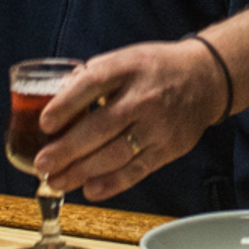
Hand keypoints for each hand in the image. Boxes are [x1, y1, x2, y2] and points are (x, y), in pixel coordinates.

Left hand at [33, 39, 227, 203]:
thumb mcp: (126, 58)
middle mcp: (145, 97)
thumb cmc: (156, 68)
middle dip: (68, 149)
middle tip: (42, 163)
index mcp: (129, 68)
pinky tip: (90, 190)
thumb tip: (55, 98)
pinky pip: (137, 170)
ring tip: (57, 181)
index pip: (93, 83)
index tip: (45, 123)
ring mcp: (159, 125)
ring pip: (116, 154)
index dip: (66, 104)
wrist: (206, 78)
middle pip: (102, 126)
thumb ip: (94, 76)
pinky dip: (112, 183)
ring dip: (82, 171)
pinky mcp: (169, 148)